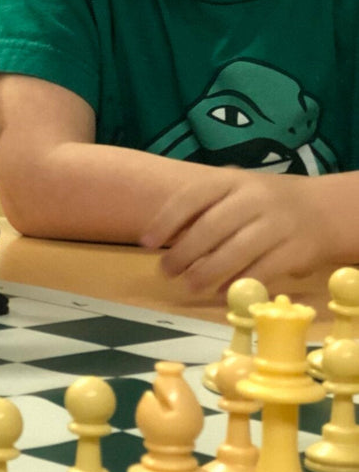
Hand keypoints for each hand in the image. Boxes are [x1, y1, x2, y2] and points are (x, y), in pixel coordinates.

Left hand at [141, 170, 328, 292]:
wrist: (323, 209)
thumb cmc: (264, 202)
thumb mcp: (234, 191)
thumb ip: (204, 208)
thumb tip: (161, 237)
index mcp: (231, 180)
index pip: (192, 198)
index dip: (166, 221)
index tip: (146, 243)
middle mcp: (254, 198)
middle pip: (212, 227)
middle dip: (184, 252)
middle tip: (166, 271)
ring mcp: (278, 224)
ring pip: (236, 251)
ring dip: (207, 272)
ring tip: (189, 285)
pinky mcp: (296, 250)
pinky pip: (262, 270)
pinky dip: (238, 283)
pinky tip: (221, 291)